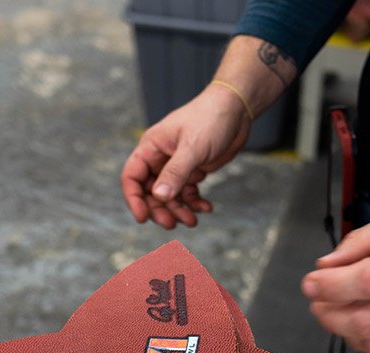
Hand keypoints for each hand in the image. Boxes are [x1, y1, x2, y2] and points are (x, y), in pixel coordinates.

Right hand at [121, 84, 249, 228]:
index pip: (132, 177)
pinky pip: (187, 194)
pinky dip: (194, 203)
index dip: (134, 199)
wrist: (237, 110)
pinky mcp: (193, 171)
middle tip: (172, 224)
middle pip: (149, 192)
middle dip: (159, 210)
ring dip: (178, 211)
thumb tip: (159, 197)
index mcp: (151, 147)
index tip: (143, 218)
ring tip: (192, 221)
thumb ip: (175, 173)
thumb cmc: (211, 119)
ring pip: (169, 197)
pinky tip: (206, 208)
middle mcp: (160, 158)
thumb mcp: (192, 147)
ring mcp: (176, 166)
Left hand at [301, 209, 369, 352]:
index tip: (311, 283)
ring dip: (345, 333)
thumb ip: (363, 240)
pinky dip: (369, 349)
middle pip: (367, 321)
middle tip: (319, 302)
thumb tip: (327, 264)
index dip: (332, 286)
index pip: (369, 280)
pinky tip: (367, 329)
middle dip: (329, 315)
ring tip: (340, 313)